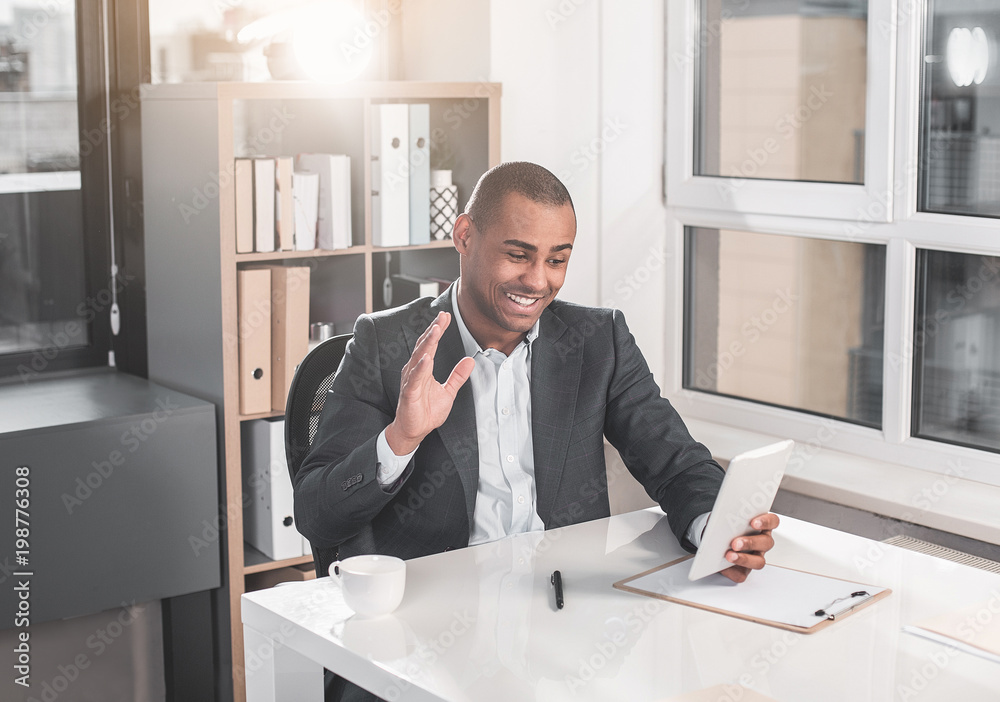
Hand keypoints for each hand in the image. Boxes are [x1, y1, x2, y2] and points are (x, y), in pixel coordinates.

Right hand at [385, 312, 474, 454]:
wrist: (414, 430)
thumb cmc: (426, 411)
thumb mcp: (448, 391)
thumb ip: (458, 376)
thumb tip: (470, 360)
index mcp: (423, 369)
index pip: (430, 344)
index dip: (438, 329)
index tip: (446, 316)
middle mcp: (415, 371)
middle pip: (424, 346)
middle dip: (433, 330)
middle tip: (442, 316)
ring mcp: (410, 381)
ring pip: (419, 358)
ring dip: (428, 343)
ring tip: (436, 330)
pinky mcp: (409, 393)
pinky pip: (414, 379)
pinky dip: (420, 368)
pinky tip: (426, 359)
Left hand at [719, 513, 778, 582]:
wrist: (709, 541)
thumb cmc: (722, 526)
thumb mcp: (724, 517)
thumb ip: (728, 516)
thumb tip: (722, 516)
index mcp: (761, 526)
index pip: (772, 521)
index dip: (766, 522)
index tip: (753, 522)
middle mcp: (760, 542)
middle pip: (766, 543)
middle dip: (750, 543)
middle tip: (735, 543)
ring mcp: (754, 558)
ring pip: (758, 562)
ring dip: (744, 559)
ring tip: (729, 555)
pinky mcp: (744, 571)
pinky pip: (741, 574)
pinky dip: (731, 571)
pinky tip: (722, 566)